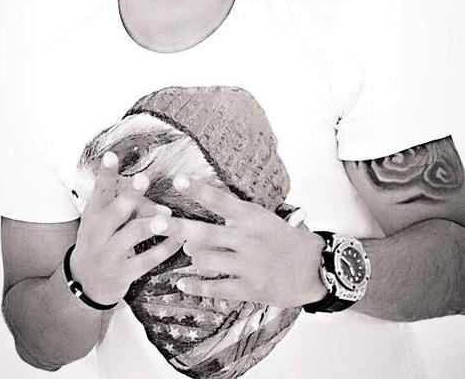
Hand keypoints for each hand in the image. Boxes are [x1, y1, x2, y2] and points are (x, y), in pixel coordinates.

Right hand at [70, 152, 182, 305]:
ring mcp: (110, 254)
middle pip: (115, 211)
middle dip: (130, 195)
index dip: (105, 174)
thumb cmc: (101, 241)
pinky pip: (147, 260)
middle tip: (143, 179)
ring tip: (167, 217)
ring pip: (132, 235)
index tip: (111, 155)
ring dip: (150, 224)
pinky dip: (165, 249)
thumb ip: (128, 209)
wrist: (86, 284)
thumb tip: (165, 207)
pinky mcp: (123, 273)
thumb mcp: (103, 222)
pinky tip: (179, 239)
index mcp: (94, 214)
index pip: (99, 190)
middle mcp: (98, 233)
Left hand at [168, 178, 327, 307]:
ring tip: (190, 252)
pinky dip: (195, 285)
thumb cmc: (284, 239)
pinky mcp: (249, 288)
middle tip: (155, 222)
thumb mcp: (263, 218)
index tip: (177, 180)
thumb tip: (201, 214)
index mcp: (251, 217)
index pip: (220, 200)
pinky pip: (215, 287)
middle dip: (177, 227)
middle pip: (204, 232)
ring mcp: (248, 265)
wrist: (314, 268)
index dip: (197, 190)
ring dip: (193, 256)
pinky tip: (182, 283)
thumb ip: (234, 216)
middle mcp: (247, 239)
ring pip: (205, 260)